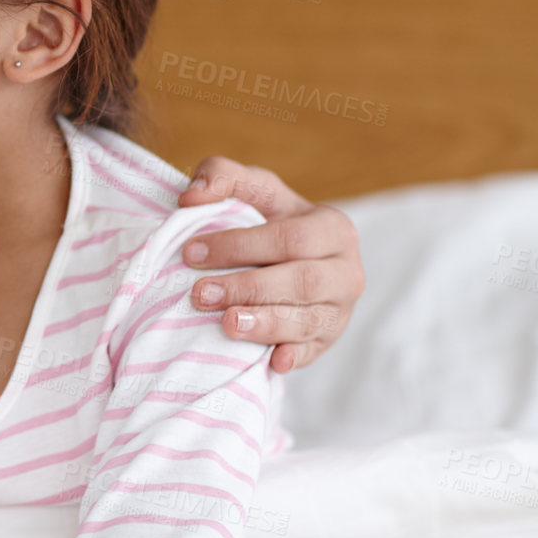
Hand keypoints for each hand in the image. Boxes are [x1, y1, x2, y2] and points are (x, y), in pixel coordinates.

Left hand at [177, 157, 364, 373]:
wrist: (294, 259)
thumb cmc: (268, 220)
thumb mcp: (253, 189)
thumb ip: (222, 176)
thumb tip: (191, 196)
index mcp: (332, 228)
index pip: (287, 238)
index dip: (238, 245)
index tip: (190, 252)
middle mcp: (346, 271)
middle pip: (301, 281)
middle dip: (247, 288)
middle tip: (199, 294)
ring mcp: (340, 310)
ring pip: (308, 320)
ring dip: (265, 324)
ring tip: (226, 324)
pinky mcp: (327, 341)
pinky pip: (313, 352)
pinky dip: (294, 357)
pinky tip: (273, 361)